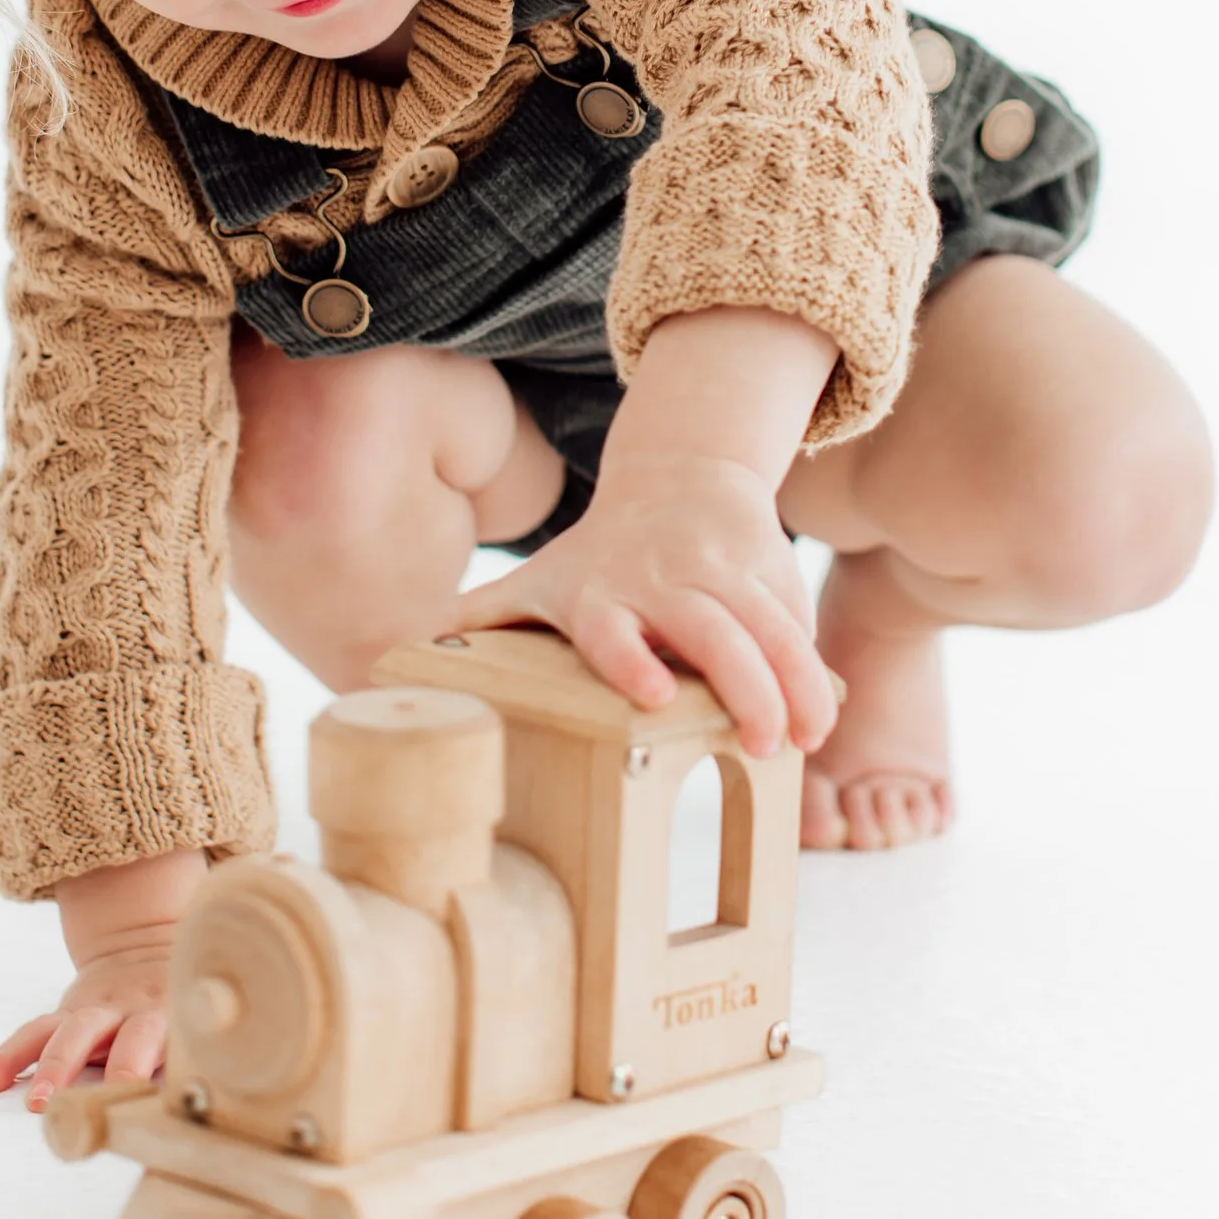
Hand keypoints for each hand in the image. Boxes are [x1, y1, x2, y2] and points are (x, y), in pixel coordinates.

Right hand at [0, 844, 207, 1113]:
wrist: (148, 946)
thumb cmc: (182, 1001)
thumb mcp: (199, 1018)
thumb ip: (201, 1053)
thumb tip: (218, 1104)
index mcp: (164, 1009)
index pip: (150, 1035)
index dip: (138, 1063)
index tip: (128, 1091)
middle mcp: (124, 1006)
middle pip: (96, 1032)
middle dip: (69, 1065)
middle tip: (53, 1100)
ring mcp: (91, 1009)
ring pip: (61, 1031)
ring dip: (40, 1065)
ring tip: (17, 1096)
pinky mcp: (66, 1013)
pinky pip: (33, 1031)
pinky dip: (9, 1055)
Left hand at [449, 453, 834, 758]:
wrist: (680, 474)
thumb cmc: (598, 554)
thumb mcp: (540, 579)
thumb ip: (485, 619)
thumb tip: (394, 655)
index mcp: (604, 596)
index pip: (614, 630)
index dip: (631, 660)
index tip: (653, 695)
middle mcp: (666, 583)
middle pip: (713, 633)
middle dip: (745, 687)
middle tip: (765, 744)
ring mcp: (722, 574)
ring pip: (768, 627)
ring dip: (795, 683)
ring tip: (811, 737)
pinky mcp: (768, 570)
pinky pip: (795, 618)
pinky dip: (811, 664)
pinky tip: (825, 709)